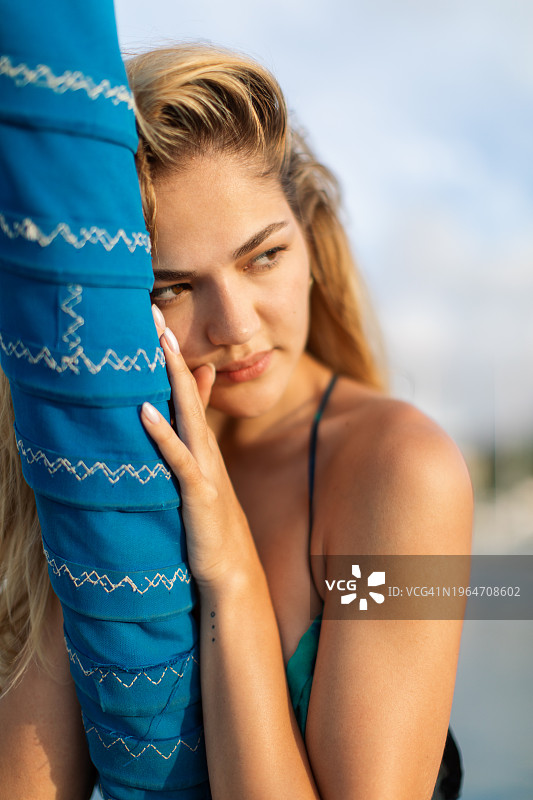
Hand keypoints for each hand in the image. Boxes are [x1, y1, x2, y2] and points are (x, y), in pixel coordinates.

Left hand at [141, 306, 250, 587]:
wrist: (230, 569)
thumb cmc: (211, 523)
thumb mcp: (200, 478)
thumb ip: (193, 444)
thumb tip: (180, 414)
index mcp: (202, 445)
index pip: (187, 390)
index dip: (173, 356)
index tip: (157, 320)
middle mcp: (205, 449)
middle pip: (186, 391)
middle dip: (170, 351)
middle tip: (153, 311)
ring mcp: (203, 469)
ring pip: (187, 414)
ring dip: (172, 377)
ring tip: (159, 343)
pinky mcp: (197, 494)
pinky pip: (178, 459)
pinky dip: (162, 434)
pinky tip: (145, 411)